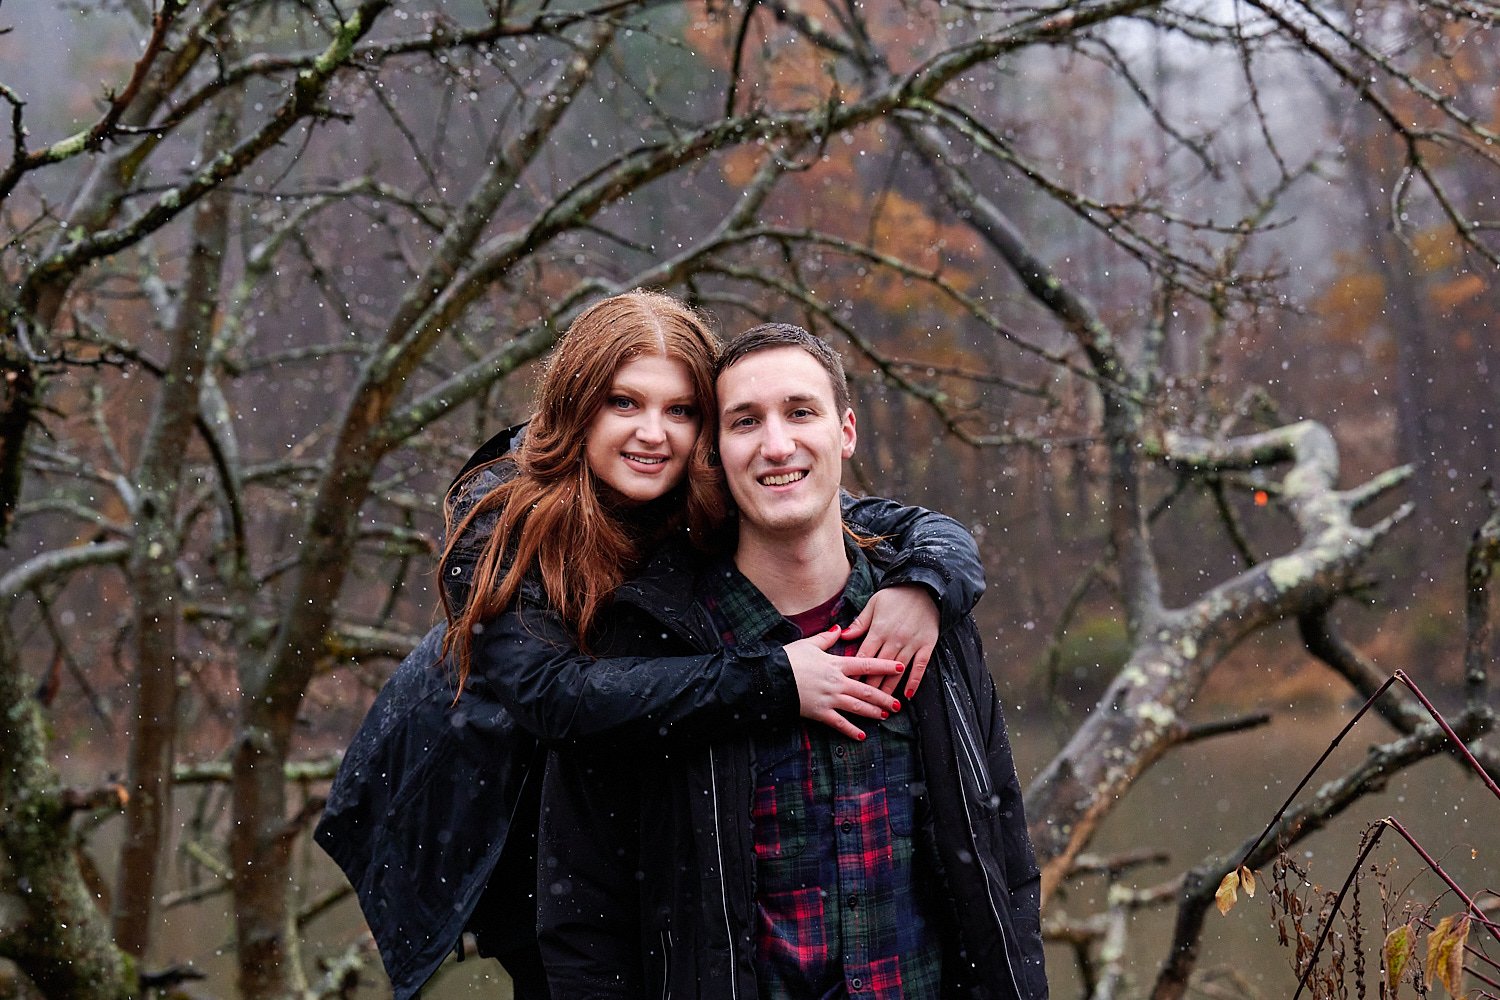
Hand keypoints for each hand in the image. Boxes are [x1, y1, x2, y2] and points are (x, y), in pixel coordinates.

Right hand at [784, 627, 904, 740]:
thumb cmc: (789, 659)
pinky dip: (851, 730)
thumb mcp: (808, 644)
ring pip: (857, 706)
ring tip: (885, 716)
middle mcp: (837, 682)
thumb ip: (826, 638)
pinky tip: (862, 736)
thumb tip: (839, 628)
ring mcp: (830, 698)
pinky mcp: (820, 712)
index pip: (866, 663)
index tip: (900, 667)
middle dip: (884, 697)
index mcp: (835, 664)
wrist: (772, 677)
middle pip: (866, 689)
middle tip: (898, 703)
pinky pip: (839, 723)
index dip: (885, 666)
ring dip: (873, 712)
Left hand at [840, 584, 938, 698]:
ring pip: (898, 671)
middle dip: (870, 686)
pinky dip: (915, 681)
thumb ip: (860, 622)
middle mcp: (894, 639)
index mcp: (879, 630)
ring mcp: (911, 643)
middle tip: (862, 702)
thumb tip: (843, 635)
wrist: (925, 587)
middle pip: (879, 668)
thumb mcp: (874, 604)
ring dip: (890, 689)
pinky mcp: (926, 645)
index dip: (855, 671)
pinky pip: (920, 667)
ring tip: (882, 705)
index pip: (864, 656)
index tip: (848, 685)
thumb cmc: (896, 595)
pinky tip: (908, 694)